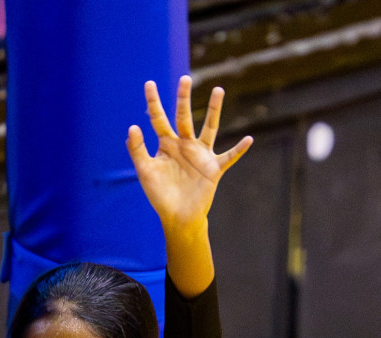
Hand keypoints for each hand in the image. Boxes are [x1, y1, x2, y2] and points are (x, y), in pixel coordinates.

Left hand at [126, 77, 251, 235]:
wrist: (177, 216)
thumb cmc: (160, 194)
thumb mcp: (145, 171)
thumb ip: (137, 149)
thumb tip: (133, 126)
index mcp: (167, 144)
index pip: (158, 119)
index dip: (153, 102)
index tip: (149, 83)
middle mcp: (184, 144)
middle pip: (184, 116)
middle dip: (183, 98)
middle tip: (185, 78)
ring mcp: (200, 155)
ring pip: (209, 127)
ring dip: (214, 110)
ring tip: (218, 90)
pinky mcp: (214, 168)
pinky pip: (229, 157)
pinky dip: (238, 150)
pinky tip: (248, 140)